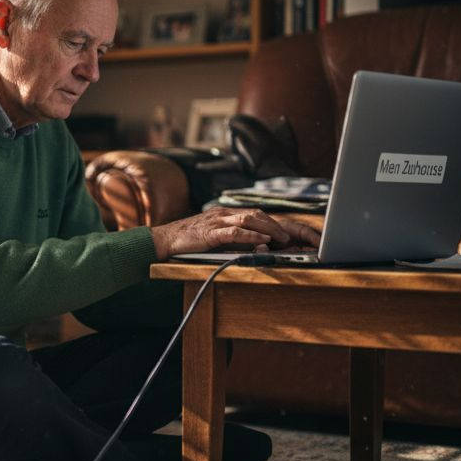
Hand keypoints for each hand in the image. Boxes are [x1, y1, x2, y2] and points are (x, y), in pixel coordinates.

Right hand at [149, 206, 320, 258]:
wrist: (164, 239)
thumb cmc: (190, 240)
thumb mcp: (217, 238)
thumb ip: (236, 240)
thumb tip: (261, 247)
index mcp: (228, 215)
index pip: (259, 215)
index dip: (279, 223)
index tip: (296, 234)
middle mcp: (225, 214)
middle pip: (258, 214)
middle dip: (280, 225)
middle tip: (296, 237)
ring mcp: (217, 221)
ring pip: (249, 219)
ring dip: (269, 229)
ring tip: (283, 238)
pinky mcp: (210, 232)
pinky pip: (234, 232)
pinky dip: (251, 236)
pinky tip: (262, 240)